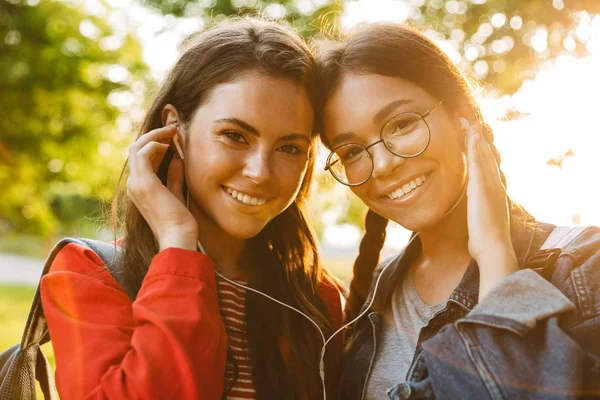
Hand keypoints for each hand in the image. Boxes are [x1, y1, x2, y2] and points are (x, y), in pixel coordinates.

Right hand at [126, 124, 197, 251]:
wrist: (179, 238)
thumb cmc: (180, 222)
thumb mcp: (176, 193)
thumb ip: (174, 176)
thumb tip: (177, 158)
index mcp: (140, 187)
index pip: (141, 157)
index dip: (155, 143)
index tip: (173, 135)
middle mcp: (133, 184)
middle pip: (135, 149)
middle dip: (154, 135)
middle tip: (172, 128)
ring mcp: (136, 184)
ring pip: (136, 148)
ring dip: (155, 136)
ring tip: (172, 131)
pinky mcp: (144, 184)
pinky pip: (143, 154)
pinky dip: (155, 145)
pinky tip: (169, 146)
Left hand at [464, 121, 518, 298]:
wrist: (494, 248)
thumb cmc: (485, 240)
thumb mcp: (481, 222)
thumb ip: (479, 214)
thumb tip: (476, 216)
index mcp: (493, 191)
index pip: (487, 165)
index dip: (481, 149)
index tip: (474, 135)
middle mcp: (495, 184)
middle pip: (488, 154)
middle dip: (480, 136)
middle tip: (471, 119)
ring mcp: (490, 184)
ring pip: (484, 154)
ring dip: (477, 135)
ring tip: (469, 118)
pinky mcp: (483, 187)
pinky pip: (479, 162)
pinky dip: (477, 147)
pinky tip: (472, 134)